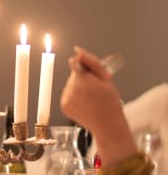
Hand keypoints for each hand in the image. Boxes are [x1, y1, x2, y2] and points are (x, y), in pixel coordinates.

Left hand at [60, 46, 134, 164]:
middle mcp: (72, 90)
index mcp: (83, 81)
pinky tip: (85, 103)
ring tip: (91, 97)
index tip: (88, 70)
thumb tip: (78, 51)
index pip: (75, 63)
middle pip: (73, 75)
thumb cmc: (110, 102)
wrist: (107, 124)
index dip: (83, 65)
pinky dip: (74, 97)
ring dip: (78, 87)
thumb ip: (91, 62)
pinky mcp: (63, 106)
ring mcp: (66, 99)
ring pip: (69, 85)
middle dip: (83, 78)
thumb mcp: (105, 79)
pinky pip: (67, 95)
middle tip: (95, 88)